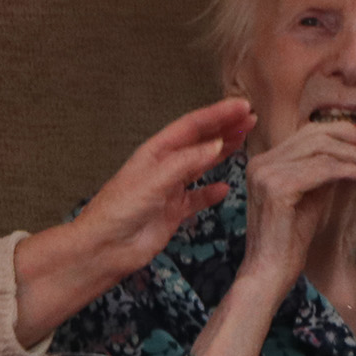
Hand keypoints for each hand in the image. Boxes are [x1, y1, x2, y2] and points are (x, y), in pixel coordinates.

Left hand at [11, 98, 253, 345]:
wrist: (105, 248)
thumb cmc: (119, 210)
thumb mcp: (154, 180)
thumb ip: (186, 162)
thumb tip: (217, 144)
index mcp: (155, 151)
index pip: (191, 126)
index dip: (217, 114)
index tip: (241, 106)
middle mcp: (164, 166)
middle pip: (199, 142)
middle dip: (224, 128)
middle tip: (251, 118)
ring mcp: (169, 189)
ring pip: (201, 166)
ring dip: (222, 153)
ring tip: (244, 141)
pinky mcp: (173, 213)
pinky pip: (197, 198)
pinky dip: (211, 193)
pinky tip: (225, 188)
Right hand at [240, 116, 355, 296]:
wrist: (269, 273)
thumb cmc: (288, 242)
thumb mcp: (308, 199)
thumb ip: (321, 174)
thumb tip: (351, 156)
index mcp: (263, 162)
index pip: (305, 133)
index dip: (339, 132)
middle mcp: (261, 162)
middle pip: (314, 136)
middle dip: (352, 144)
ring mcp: (266, 173)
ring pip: (322, 150)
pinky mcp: (278, 187)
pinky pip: (323, 170)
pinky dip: (351, 170)